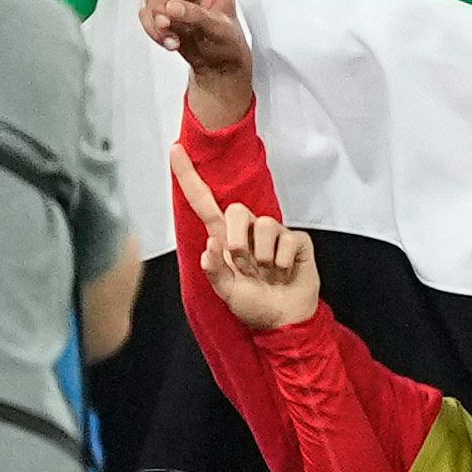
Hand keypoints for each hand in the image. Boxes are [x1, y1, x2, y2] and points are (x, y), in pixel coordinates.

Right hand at [138, 0, 253, 126]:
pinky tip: (169, 44)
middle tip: (167, 24)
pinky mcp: (161, 15)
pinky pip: (146, 16)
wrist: (217, 66)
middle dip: (160, 1)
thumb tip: (170, 10)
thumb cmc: (226, 41)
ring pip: (150, 1)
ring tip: (173, 41)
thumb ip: (195, 17)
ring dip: (156, 23)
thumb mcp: (219, 28)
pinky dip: (153, 31)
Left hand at [169, 145, 320, 330]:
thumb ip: (214, 271)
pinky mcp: (297, 241)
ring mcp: (274, 234)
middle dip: (238, 239)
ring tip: (269, 273)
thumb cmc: (254, 305)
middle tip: (246, 265)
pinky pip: (288, 240)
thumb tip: (210, 245)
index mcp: (226, 240)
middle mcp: (249, 232)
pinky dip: (284, 263)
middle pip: (237, 209)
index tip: (175, 151)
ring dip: (263, 257)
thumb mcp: (226, 293)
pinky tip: (285, 272)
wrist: (285, 321)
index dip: (188, 177)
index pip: (204, 203)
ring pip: (264, 225)